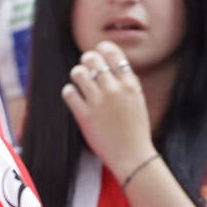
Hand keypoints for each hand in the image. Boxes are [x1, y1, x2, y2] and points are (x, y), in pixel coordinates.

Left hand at [62, 41, 155, 182]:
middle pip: (92, 59)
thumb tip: (110, 63)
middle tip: (87, 69)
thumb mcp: (138, 101)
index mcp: (130, 85)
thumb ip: (126, 82)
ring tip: (80, 83)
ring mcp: (98, 103)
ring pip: (78, 73)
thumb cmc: (136, 131)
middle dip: (87, 61)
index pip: (113, 54)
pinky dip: (70, 92)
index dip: (103, 49)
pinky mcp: (84, 116)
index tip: (100, 52)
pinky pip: (69, 92)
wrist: (133, 157)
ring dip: (77, 75)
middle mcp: (114, 90)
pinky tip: (75, 97)